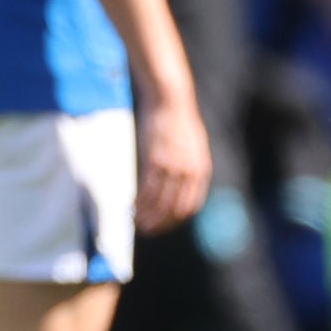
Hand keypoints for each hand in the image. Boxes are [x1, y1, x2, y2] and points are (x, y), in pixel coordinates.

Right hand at [134, 92, 211, 236]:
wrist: (170, 100)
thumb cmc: (177, 122)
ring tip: (134, 222)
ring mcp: (173, 166)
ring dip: (146, 216)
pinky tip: (130, 205)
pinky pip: (147, 188)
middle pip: (174, 209)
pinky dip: (138, 202)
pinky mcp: (156, 159)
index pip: (189, 206)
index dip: (174, 221)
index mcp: (201, 171)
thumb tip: (177, 183)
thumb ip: (187, 166)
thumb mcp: (190, 147)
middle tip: (144, 231)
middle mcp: (190, 172)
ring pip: (159, 202)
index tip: (160, 227)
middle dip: (159, 224)